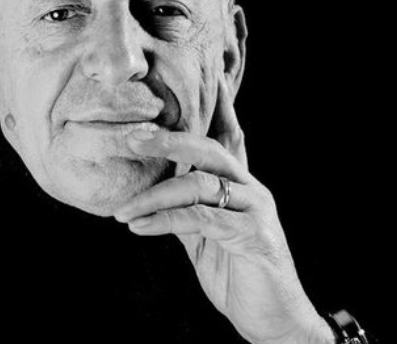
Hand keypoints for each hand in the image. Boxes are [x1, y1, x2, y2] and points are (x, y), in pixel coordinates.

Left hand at [114, 77, 334, 343]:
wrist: (273, 318)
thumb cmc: (238, 273)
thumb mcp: (206, 237)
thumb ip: (187, 209)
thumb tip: (152, 193)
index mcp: (241, 186)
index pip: (230, 137)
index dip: (220, 107)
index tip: (207, 77)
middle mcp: (251, 190)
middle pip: (211, 149)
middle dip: (170, 138)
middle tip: (133, 136)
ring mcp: (255, 210)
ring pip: (200, 183)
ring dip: (155, 194)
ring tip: (122, 209)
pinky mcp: (253, 235)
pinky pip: (200, 219)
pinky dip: (165, 220)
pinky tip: (139, 226)